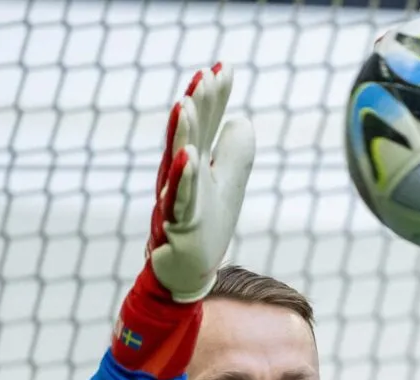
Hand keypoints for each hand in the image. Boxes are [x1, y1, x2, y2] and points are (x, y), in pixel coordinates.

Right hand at [147, 64, 255, 302]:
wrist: (186, 273)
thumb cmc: (204, 228)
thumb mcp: (227, 185)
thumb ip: (235, 152)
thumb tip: (242, 120)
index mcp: (195, 162)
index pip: (207, 124)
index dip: (215, 97)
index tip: (225, 67)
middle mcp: (181, 175)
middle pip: (191, 134)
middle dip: (198, 105)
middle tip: (205, 75)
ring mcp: (177, 199)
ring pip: (179, 161)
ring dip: (184, 132)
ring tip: (187, 103)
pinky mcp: (177, 225)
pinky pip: (179, 199)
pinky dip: (184, 178)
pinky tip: (188, 156)